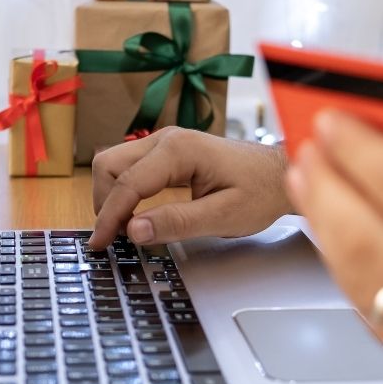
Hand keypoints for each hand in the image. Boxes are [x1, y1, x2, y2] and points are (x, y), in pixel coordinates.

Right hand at [90, 127, 292, 249]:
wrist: (282, 173)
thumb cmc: (261, 192)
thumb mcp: (224, 216)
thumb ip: (178, 223)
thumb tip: (134, 230)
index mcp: (179, 151)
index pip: (127, 184)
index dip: (109, 217)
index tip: (100, 245)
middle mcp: (166, 139)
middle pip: (109, 166)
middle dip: (104, 203)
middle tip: (113, 238)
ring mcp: (165, 142)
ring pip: (115, 164)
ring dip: (112, 196)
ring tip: (124, 229)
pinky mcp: (167, 151)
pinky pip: (131, 167)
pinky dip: (124, 191)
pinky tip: (135, 215)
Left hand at [286, 112, 382, 383]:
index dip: (361, 154)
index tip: (330, 123)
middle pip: (373, 241)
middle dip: (328, 189)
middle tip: (307, 152)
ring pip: (362, 283)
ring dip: (325, 228)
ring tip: (311, 185)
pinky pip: (374, 315)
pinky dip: (348, 268)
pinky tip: (338, 234)